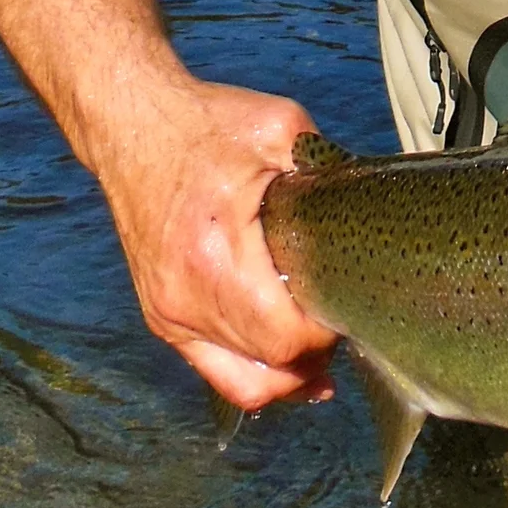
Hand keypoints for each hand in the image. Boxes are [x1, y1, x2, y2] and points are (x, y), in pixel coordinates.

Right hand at [85, 76, 339, 411]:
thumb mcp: (281, 129)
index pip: (285, 338)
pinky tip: (291, 365)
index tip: (353, 305)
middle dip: (317, 354)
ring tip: (324, 351)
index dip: (328, 334)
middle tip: (346, 320)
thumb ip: (328, 174)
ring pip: (245, 382)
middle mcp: (185, 295)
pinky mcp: (161, 317)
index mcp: (216, 252)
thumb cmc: (207, 124)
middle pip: (271, 366)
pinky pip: (215, 370)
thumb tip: (376, 208)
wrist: (131, 126)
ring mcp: (168, 313)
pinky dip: (257, 373)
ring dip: (290, 372)